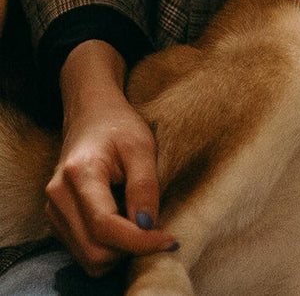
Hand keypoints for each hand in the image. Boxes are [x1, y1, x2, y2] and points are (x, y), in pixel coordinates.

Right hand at [47, 42, 176, 275]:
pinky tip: (125, 224)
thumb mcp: (142, 146)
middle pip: (95, 251)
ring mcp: (53, 212)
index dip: (139, 241)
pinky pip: (84, 251)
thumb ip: (145, 186)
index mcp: (79, 175)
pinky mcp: (57, 221)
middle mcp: (58, 198)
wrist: (91, 115)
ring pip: (88, 258)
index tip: (170, 240)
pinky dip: (109, 247)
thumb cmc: (120, 126)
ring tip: (141, 223)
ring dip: (120, 252)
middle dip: (131, 249)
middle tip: (159, 231)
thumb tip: (148, 226)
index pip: (105, 226)